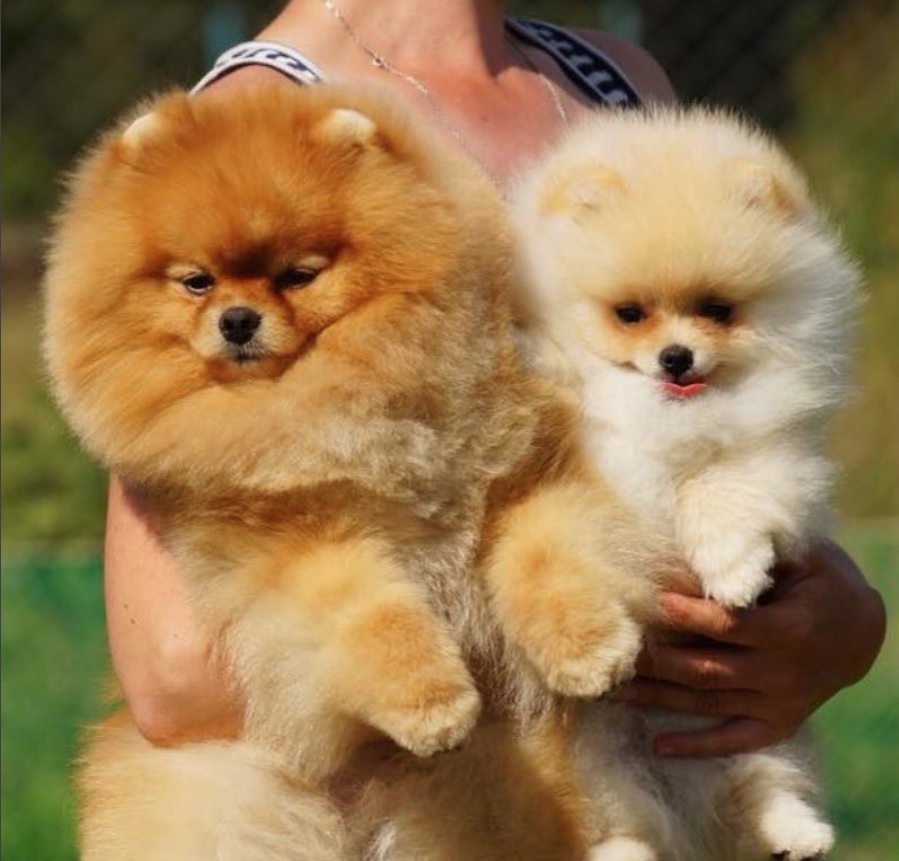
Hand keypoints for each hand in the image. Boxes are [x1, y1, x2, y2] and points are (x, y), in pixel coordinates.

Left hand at [612, 539, 885, 756]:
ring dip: (658, 698)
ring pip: (707, 702)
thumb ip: (759, 556)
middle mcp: (782, 673)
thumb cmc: (821, 581)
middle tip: (611, 651)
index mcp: (790, 629)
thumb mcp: (805, 558)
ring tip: (611, 692)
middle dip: (656, 661)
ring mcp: (779, 703)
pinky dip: (697, 745)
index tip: (657, 601)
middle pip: (707, 668)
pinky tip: (658, 746)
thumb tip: (708, 544)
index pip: (733, 625)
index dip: (695, 614)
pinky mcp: (776, 722)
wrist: (861, 633)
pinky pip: (733, 739)